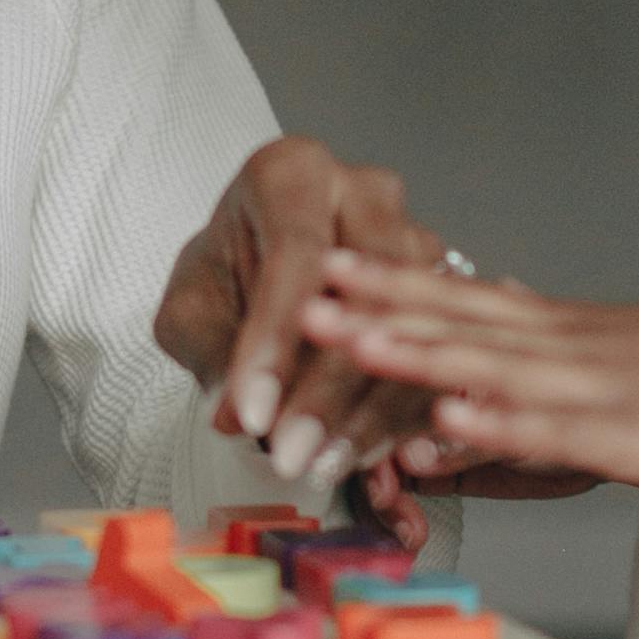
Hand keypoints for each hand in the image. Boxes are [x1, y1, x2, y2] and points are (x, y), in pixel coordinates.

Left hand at [150, 134, 449, 486]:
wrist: (259, 266)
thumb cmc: (227, 275)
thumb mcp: (195, 306)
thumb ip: (212, 353)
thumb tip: (237, 415)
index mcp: (295, 173)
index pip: (293, 257)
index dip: (274, 344)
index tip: (252, 414)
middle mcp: (365, 192)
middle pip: (365, 294)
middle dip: (325, 389)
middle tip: (290, 453)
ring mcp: (415, 236)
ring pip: (410, 329)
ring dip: (366, 413)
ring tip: (322, 465)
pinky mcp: (443, 287)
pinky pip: (435, 354)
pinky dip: (400, 415)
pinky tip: (369, 459)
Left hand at [298, 252, 638, 492]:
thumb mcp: (612, 349)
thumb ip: (545, 342)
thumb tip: (491, 313)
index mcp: (559, 329)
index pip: (459, 297)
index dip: (390, 279)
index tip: (326, 261)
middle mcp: (565, 346)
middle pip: (459, 322)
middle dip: (377, 309)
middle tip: (304, 293)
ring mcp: (593, 387)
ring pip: (493, 368)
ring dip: (421, 354)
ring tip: (354, 343)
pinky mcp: (627, 433)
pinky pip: (551, 429)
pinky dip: (499, 423)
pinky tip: (450, 421)